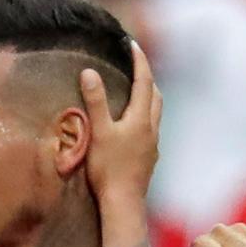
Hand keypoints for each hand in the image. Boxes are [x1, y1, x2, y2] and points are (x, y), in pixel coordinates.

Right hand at [81, 41, 161, 206]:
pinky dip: (145, 117)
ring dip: (149, 97)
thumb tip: (90, 72)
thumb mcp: (98, 131)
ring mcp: (152, 144)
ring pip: (156, 113)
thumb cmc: (108, 167)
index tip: (132, 44)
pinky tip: (133, 125)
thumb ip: (95, 101)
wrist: (123, 202)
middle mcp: (151, 128)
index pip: (144, 81)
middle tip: (135, 65)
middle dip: (147, 77)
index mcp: (140, 118)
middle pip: (155, 95)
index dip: (139, 61)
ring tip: (136, 91)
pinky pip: (151, 128)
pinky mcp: (149, 157)